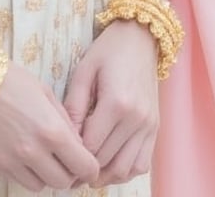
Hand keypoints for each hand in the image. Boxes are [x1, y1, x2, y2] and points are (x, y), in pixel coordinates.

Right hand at [0, 61, 99, 191]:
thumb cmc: (11, 80)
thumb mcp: (46, 93)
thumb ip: (65, 121)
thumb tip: (77, 144)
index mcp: (52, 130)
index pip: (84, 166)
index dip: (90, 168)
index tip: (89, 164)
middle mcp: (34, 151)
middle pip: (64, 182)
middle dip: (70, 174)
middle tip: (67, 161)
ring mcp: (12, 161)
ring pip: (41, 186)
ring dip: (48, 175)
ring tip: (44, 156)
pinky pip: (20, 181)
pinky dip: (28, 174)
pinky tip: (25, 155)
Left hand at [62, 21, 159, 186]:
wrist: (140, 37)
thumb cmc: (108, 51)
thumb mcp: (84, 72)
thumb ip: (74, 106)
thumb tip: (65, 138)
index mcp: (116, 102)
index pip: (90, 145)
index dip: (72, 155)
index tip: (59, 155)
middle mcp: (136, 118)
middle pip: (106, 160)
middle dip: (85, 168)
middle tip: (68, 169)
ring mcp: (149, 125)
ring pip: (125, 169)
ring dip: (105, 176)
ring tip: (87, 171)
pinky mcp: (155, 127)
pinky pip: (142, 164)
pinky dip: (125, 170)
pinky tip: (109, 164)